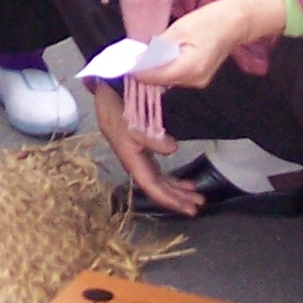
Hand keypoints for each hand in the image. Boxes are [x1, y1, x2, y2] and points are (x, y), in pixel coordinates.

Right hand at [95, 82, 200, 215]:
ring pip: (160, 181)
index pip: (152, 187)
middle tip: (197, 206)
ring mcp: (140, 158)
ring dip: (178, 190)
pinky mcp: (143, 151)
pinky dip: (174, 179)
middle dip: (177, 199)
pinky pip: (160, 172)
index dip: (169, 199)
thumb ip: (152, 137)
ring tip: (196, 196)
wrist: (105, 94)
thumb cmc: (117, 109)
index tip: (187, 208)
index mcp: (132, 160)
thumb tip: (172, 149)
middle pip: (158, 188)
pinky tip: (185, 182)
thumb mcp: (133, 122)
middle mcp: (136, 164)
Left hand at [133, 0, 286, 90]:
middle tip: (128, 55)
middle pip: (158, 81)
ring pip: (165, 79)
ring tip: (143, 52)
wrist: (236, 21)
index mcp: (190, 68)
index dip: (135, 70)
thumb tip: (136, 59)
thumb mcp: (179, 29)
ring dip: (152, 67)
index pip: (154, 77)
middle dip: (142, 68)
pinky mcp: (197, 77)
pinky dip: (163, 66)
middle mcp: (194, 81)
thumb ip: (157, 47)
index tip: (120, 62)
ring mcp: (197, 81)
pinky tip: (159, 54)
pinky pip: (173, 75)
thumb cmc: (210, 20)